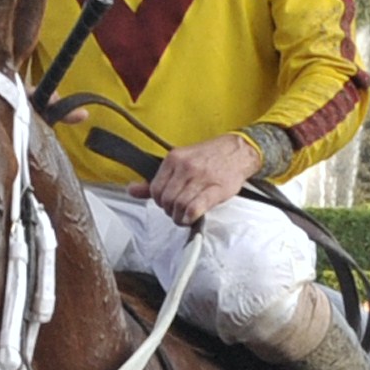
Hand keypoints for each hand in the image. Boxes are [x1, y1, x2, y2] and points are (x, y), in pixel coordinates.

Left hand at [142, 134, 261, 227]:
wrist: (238, 151)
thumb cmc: (209, 158)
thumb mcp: (179, 162)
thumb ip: (155, 179)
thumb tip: (131, 190)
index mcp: (174, 158)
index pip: (154, 189)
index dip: (159, 202)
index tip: (168, 203)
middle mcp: (185, 166)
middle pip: (166, 200)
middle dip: (169, 211)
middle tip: (177, 211)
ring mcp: (201, 177)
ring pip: (179, 206)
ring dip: (180, 217)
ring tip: (185, 217)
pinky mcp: (215, 189)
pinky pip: (194, 209)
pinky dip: (190, 218)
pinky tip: (193, 217)